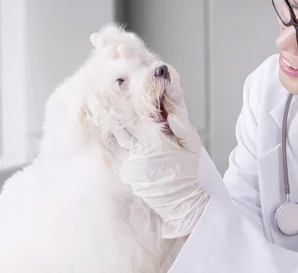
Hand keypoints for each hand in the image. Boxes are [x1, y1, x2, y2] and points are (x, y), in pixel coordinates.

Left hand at [105, 113, 209, 238]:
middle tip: (104, 102)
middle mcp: (138, 154)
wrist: (180, 201)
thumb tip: (171, 115)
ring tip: (105, 117)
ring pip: (111, 142)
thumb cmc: (186, 172)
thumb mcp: (193, 148)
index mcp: (154, 143)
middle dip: (111, 115)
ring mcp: (130, 165)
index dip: (121, 108)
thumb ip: (184, 128)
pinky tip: (110, 136)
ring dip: (108, 129)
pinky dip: (110, 144)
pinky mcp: (126, 175)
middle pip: (117, 129)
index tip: (115, 96)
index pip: (131, 121)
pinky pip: (112, 155)